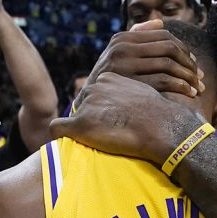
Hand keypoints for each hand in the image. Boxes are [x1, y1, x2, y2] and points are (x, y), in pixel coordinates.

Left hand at [50, 72, 202, 164]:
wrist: (160, 126)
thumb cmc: (158, 113)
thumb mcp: (141, 90)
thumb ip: (126, 91)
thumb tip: (123, 101)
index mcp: (108, 77)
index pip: (95, 93)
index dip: (101, 108)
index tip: (112, 119)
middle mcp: (94, 87)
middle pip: (84, 104)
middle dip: (91, 116)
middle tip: (109, 130)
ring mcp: (86, 105)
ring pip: (74, 117)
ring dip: (82, 127)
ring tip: (103, 137)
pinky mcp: (80, 124)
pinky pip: (56, 127)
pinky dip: (59, 134)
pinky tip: (67, 140)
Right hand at [78, 20, 203, 108]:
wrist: (87, 102)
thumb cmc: (108, 78)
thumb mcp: (117, 53)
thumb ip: (137, 36)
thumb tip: (160, 22)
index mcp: (123, 37)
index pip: (164, 35)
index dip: (184, 49)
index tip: (194, 64)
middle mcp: (122, 47)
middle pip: (170, 48)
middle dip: (189, 63)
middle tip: (201, 77)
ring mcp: (124, 65)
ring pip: (169, 64)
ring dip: (188, 76)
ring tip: (198, 88)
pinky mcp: (128, 84)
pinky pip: (163, 82)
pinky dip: (180, 87)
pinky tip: (188, 94)